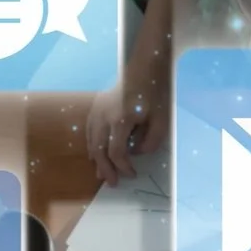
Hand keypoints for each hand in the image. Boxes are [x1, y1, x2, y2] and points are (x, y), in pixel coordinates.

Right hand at [85, 49, 168, 182]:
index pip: (116, 152)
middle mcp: (103, 116)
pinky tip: (97, 156)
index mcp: (120, 119)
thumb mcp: (161, 120)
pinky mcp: (95, 106)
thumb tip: (137, 155)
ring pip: (90, 141)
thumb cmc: (154, 93)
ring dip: (96, 160)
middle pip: (98, 150)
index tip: (132, 174)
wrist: (143, 67)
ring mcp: (96, 110)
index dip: (123, 167)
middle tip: (112, 183)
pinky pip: (89, 131)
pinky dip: (92, 146)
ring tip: (102, 174)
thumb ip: (150, 142)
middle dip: (105, 169)